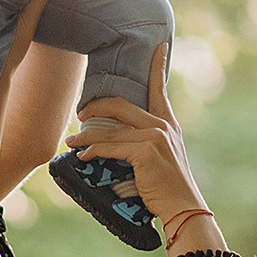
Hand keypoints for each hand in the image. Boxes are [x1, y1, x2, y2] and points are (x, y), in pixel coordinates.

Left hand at [64, 45, 205, 226]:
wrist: (184, 210)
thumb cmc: (168, 190)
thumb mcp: (160, 160)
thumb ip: (143, 145)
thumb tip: (111, 144)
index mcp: (169, 125)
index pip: (160, 90)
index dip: (157, 66)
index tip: (158, 46)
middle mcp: (163, 126)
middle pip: (121, 105)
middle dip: (96, 106)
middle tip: (81, 114)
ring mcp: (155, 137)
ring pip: (110, 130)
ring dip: (86, 135)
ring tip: (71, 140)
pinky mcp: (146, 151)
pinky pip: (110, 147)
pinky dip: (93, 151)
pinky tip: (83, 155)